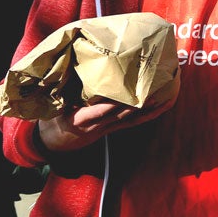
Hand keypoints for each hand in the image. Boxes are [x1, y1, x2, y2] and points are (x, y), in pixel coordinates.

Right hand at [37, 96, 175, 152]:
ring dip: (149, 111)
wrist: (50, 145)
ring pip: (131, 120)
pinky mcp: (110, 130)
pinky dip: (147, 116)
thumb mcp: (54, 108)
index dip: (115, 105)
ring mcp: (106, 129)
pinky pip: (131, 124)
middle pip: (122, 115)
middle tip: (156, 91)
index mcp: (81, 119)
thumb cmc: (52, 121)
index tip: (129, 96)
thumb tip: (73, 71)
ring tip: (167, 99)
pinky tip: (160, 109)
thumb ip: (65, 93)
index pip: (101, 112)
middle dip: (139, 104)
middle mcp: (97, 126)